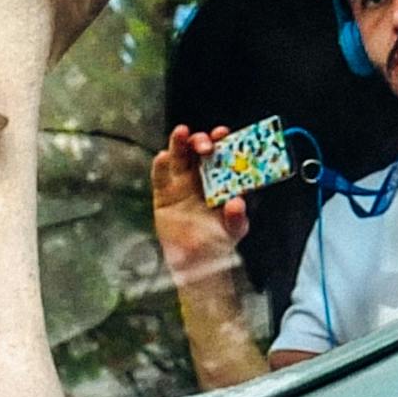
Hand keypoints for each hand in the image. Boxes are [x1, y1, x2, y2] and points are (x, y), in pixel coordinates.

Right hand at [150, 126, 250, 279]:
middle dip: (201, 141)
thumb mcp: (234, 231)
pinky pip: (160, 176)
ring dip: (179, 142)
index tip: (224, 134)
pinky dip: (160, 165)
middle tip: (206, 144)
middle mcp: (200, 177)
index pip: (221, 154)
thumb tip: (237, 202)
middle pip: (198, 150)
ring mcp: (180, 183)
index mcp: (220, 180)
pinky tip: (163, 157)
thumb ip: (237, 218)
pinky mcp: (163, 193)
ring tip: (181, 134)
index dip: (222, 141)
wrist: (195, 263)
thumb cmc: (218, 242)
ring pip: (178, 156)